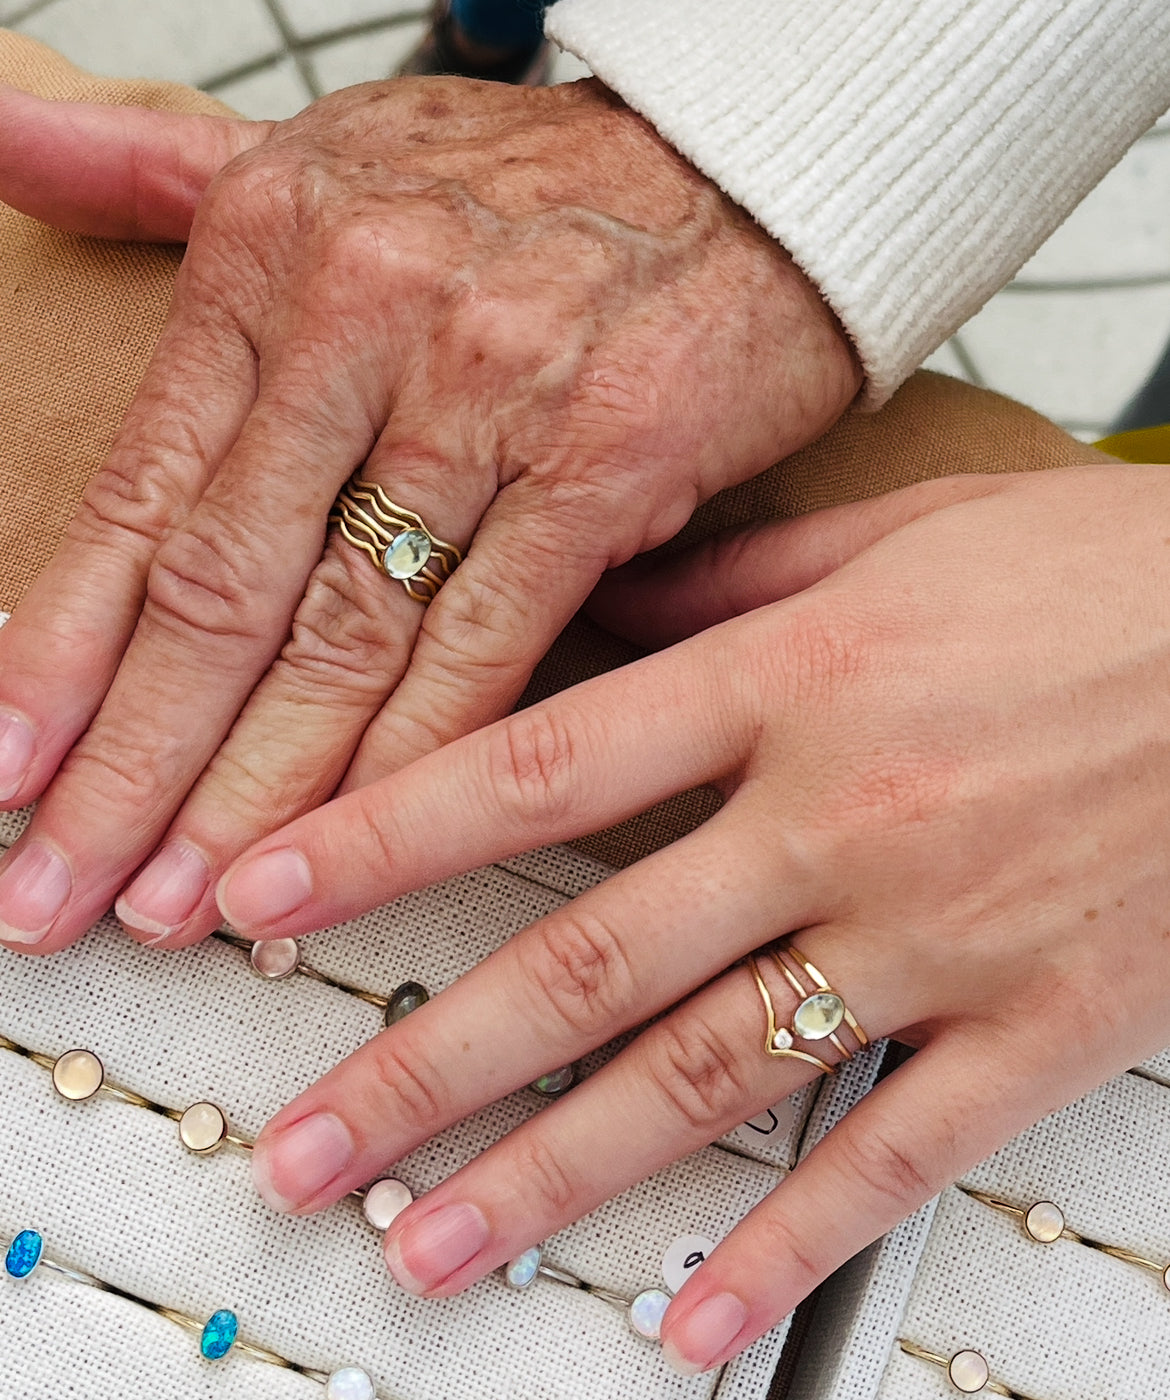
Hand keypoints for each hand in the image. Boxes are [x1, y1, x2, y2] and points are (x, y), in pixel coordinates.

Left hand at [0, 77, 856, 952]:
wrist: (750, 173)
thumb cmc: (533, 185)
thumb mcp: (323, 148)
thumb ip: (146, 162)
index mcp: (271, 253)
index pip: (140, 496)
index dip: (63, 653)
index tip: (11, 769)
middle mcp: (365, 322)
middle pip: (223, 594)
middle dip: (135, 766)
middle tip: (68, 888)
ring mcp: (487, 403)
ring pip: (344, 640)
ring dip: (256, 794)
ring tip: (188, 905)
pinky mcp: (600, 473)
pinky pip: (485, 647)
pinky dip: (411, 763)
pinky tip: (351, 851)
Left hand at [209, 463, 1169, 1372]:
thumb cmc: (1111, 579)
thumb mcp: (904, 533)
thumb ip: (725, 589)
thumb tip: (585, 611)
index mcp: (795, 683)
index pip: (534, 772)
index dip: (376, 841)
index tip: (258, 896)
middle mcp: (841, 818)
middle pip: (588, 961)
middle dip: (424, 1064)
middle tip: (308, 1143)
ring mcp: (936, 938)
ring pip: (706, 1078)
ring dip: (552, 1174)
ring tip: (436, 1239)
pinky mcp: (1035, 1028)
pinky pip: (891, 1158)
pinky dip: (783, 1248)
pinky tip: (690, 1309)